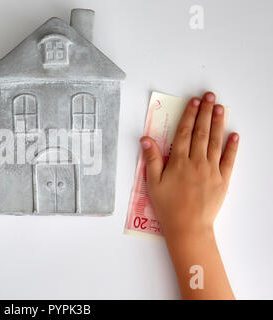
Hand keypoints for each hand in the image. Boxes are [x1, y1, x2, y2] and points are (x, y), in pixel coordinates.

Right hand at [140, 91, 238, 298]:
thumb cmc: (167, 206)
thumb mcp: (152, 183)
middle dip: (205, 112)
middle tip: (209, 96)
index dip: (189, 115)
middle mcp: (196, 162)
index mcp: (178, 161)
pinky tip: (234, 135)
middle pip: (201, 132)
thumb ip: (151, 159)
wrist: (188, 227)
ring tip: (220, 108)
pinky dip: (232, 147)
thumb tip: (146, 138)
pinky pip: (229, 160)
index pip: (184, 133)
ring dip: (217, 123)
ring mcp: (212, 170)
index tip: (193, 102)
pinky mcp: (223, 180)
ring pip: (215, 142)